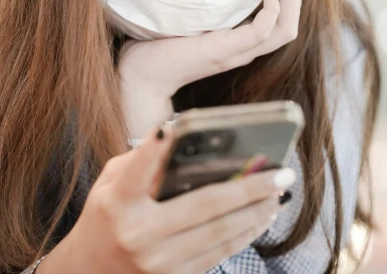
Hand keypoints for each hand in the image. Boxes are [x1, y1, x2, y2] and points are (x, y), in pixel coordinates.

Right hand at [38, 125, 296, 273]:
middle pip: (204, 206)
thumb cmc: (104, 218)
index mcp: (117, 204)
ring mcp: (158, 261)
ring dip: (256, 211)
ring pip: (220, 232)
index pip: (139, 170)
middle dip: (249, 187)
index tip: (175, 125)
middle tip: (282, 172)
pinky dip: (245, 234)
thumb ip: (140, 164)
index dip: (156, 147)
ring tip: (279, 192)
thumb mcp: (108, 185)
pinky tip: (261, 216)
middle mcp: (139, 234)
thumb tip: (187, 142)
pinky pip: (219, 254)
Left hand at [118, 0, 306, 135]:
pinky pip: (262, 32)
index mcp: (240, 40)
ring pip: (286, 28)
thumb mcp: (189, 18)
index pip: (283, 17)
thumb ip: (205, 2)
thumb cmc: (157, 46)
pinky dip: (271, 9)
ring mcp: (237, 51)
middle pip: (292, 20)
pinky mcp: (225, 51)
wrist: (140, 76)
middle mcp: (245, 48)